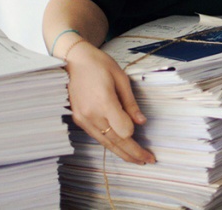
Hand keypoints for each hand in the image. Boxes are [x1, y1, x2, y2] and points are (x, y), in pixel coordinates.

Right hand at [63, 40, 155, 163]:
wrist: (73, 60)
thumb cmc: (99, 64)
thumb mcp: (120, 78)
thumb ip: (130, 103)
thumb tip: (141, 122)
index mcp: (104, 102)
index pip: (123, 129)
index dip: (133, 132)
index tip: (142, 130)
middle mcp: (91, 114)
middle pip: (116, 141)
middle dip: (133, 153)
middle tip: (149, 160)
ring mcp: (83, 119)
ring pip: (105, 143)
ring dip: (122, 153)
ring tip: (137, 160)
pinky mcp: (79, 120)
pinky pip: (97, 136)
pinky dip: (110, 144)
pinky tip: (120, 147)